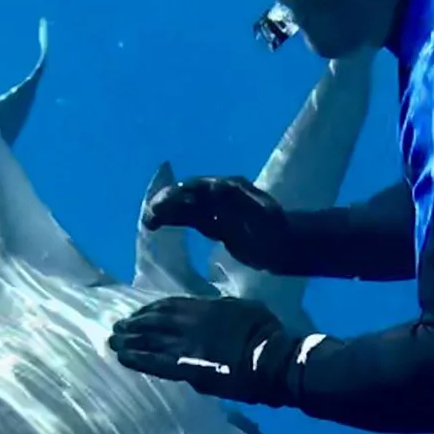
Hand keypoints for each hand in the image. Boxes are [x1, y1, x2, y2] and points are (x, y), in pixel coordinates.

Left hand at [108, 295, 298, 405]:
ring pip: (150, 341)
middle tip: (117, 327)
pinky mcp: (186, 368)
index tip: (137, 314)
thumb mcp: (243, 307)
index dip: (150, 310)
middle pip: (154, 322)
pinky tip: (124, 358)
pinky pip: (156, 363)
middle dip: (134, 324)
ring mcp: (186, 346)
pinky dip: (138, 360)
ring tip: (114, 342)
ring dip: (130, 341)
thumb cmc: (266, 333)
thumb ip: (221, 309)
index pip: (169, 306)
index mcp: (205, 307)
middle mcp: (190, 323)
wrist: (272, 360)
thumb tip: (209, 313)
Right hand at [142, 176, 288, 271]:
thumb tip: (213, 188)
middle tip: (151, 213)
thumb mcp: (261, 215)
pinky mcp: (215, 224)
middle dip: (169, 201)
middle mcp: (221, 195)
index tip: (164, 203)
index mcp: (230, 188)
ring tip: (148, 220)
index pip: (200, 187)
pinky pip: (190, 219)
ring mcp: (217, 209)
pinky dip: (173, 219)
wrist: (285, 246)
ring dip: (167, 211)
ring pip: (186, 207)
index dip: (181, 194)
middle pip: (189, 194)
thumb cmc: (275, 230)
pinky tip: (157, 224)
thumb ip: (238, 201)